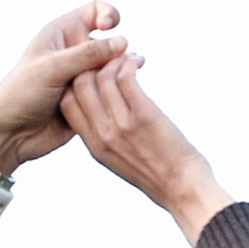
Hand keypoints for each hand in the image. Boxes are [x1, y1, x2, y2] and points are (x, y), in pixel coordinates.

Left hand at [0, 4, 130, 174]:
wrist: (10, 134)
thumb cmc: (22, 94)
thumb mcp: (53, 68)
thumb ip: (88, 54)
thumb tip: (123, 42)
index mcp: (62, 33)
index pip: (95, 11)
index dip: (108, 14)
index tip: (109, 27)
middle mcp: (74, 51)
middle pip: (110, 43)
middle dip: (118, 54)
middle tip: (117, 69)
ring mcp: (82, 76)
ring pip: (112, 70)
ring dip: (117, 77)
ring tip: (116, 87)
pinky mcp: (87, 98)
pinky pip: (108, 93)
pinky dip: (113, 96)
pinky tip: (112, 103)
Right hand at [60, 54, 233, 242]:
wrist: (182, 188)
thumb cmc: (157, 174)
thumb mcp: (118, 160)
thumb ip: (105, 138)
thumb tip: (102, 114)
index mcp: (94, 145)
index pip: (66, 104)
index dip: (75, 81)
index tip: (92, 73)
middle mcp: (103, 134)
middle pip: (78, 85)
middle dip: (92, 65)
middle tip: (109, 60)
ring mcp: (122, 125)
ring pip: (102, 77)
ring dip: (114, 60)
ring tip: (128, 60)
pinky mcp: (143, 115)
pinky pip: (125, 77)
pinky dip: (128, 63)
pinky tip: (137, 63)